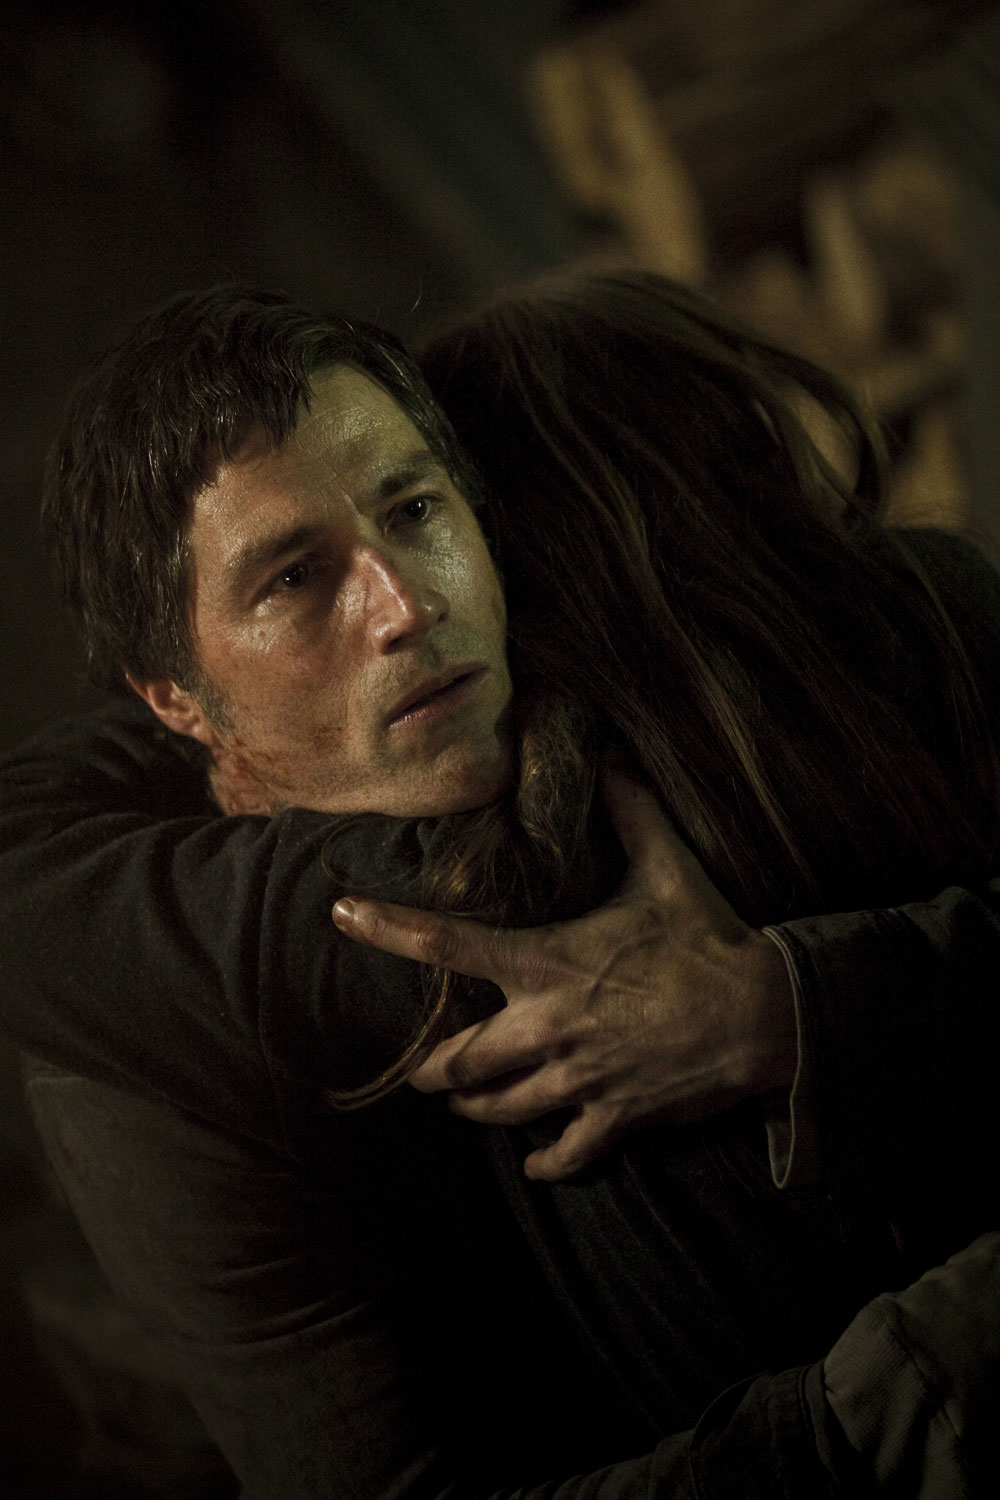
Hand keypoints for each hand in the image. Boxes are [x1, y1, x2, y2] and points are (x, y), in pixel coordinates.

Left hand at [332, 767, 795, 1180]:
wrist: (766, 1016)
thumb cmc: (709, 940)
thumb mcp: (667, 868)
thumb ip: (631, 811)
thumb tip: (612, 753)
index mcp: (548, 963)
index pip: (448, 943)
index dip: (387, 928)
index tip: (343, 914)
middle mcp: (549, 1026)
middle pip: (456, 1063)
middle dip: (431, 1072)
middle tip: (423, 1071)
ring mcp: (579, 1077)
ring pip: (497, 1110)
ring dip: (475, 1109)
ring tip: (467, 1104)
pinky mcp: (614, 1116)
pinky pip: (563, 1154)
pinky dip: (544, 1161)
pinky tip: (536, 1160)